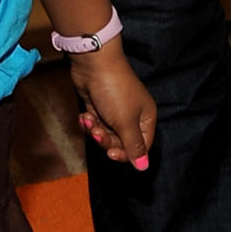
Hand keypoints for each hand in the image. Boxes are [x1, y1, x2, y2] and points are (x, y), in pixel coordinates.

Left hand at [72, 43, 155, 169]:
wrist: (93, 63)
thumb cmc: (115, 90)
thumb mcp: (126, 122)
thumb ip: (133, 146)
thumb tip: (144, 168)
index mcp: (146, 118)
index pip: (140, 147)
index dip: (126, 154)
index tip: (111, 154)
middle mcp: (132, 116)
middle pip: (121, 142)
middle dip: (106, 140)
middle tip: (97, 132)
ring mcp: (115, 110)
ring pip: (106, 134)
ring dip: (95, 130)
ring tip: (89, 120)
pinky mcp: (99, 106)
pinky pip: (95, 124)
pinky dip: (89, 122)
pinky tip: (84, 117)